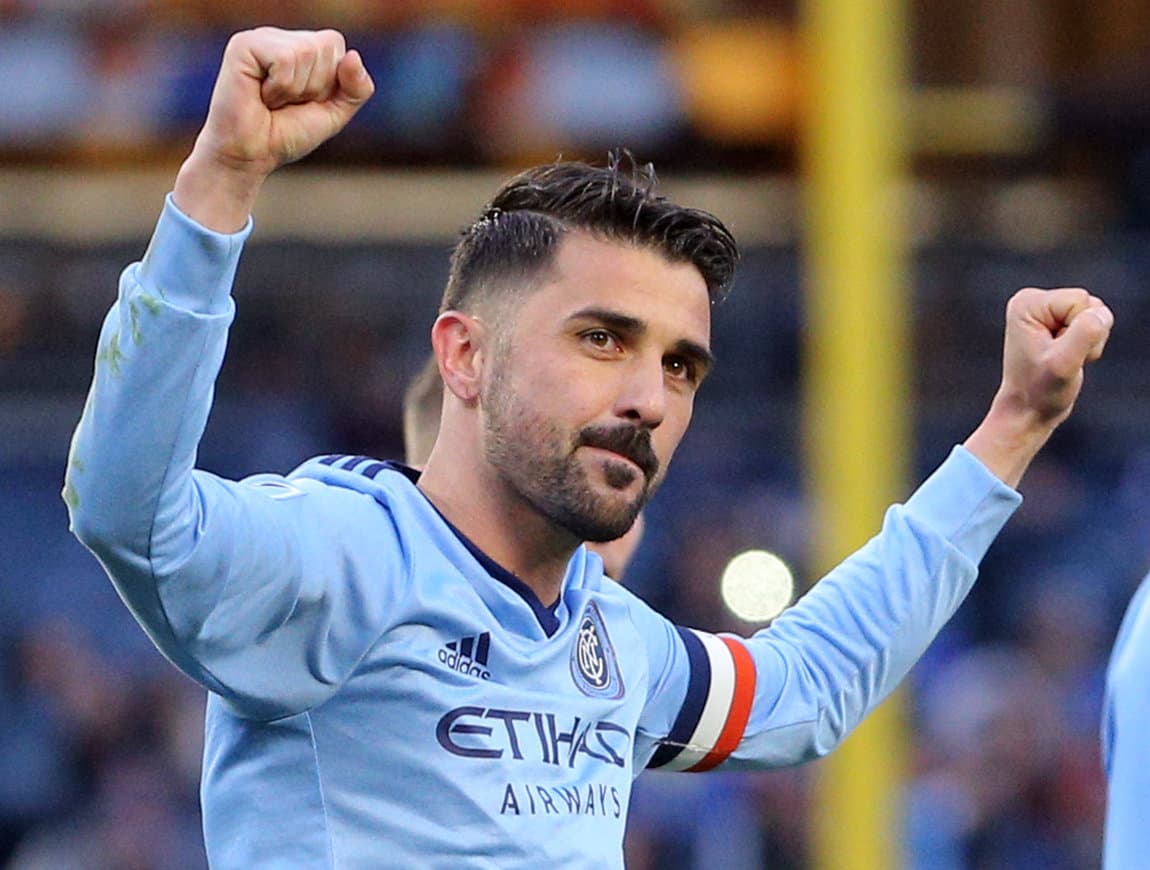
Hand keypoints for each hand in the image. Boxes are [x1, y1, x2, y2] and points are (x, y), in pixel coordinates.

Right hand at [174, 28, 374, 231]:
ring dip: (295, 90)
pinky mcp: (244, 46)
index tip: (304, 100)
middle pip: (325, 46)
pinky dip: (280, 87)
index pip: (336, 45)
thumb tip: (353, 56)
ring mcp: (261, 38)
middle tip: (286, 102)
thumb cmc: (286, 134)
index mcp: (300, 47)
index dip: (329, 82)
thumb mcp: (334, 114)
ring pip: (306, 51)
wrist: (250, 156)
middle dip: (314, 86)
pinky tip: (261, 95)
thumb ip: (356, 89)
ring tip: (272, 100)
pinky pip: (285, 59)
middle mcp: (280, 37)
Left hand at [965, 286, 1112, 486]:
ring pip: (1096, 316)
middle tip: (1063, 359)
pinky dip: (1088, 346)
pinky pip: (1094, 325)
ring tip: (1064, 360)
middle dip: (1087, 336)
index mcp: (1027, 303)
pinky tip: (1067, 358)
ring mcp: (1045, 311)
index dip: (1080, 331)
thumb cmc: (1041, 391)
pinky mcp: (1056, 321)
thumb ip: (1084, 334)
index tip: (1058, 353)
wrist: (1028, 411)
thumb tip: (1100, 313)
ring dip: (1089, 343)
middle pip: (1091, 305)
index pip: (1082, 301)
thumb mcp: (1064, 364)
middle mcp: (1032, 300)